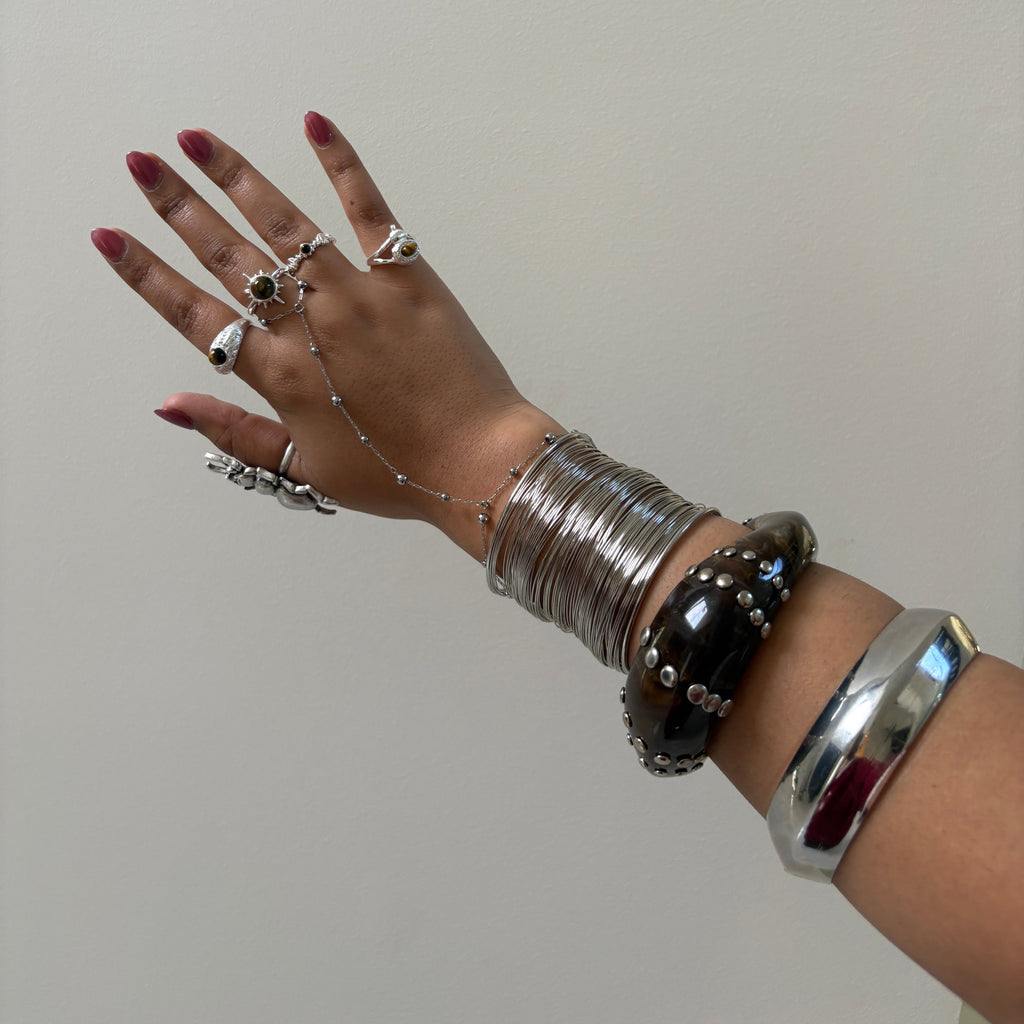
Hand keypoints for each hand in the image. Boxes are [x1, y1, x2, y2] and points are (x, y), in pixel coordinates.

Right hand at [92, 111, 560, 556]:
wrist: (477, 463)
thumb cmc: (395, 476)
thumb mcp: (305, 471)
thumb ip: (236, 433)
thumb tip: (170, 405)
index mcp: (282, 377)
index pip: (197, 317)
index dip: (148, 276)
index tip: (112, 238)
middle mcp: (312, 326)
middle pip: (230, 258)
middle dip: (179, 208)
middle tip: (143, 166)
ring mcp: (360, 295)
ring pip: (285, 224)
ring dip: (236, 177)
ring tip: (197, 140)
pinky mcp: (409, 278)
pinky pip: (370, 211)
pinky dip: (342, 165)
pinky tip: (314, 124)